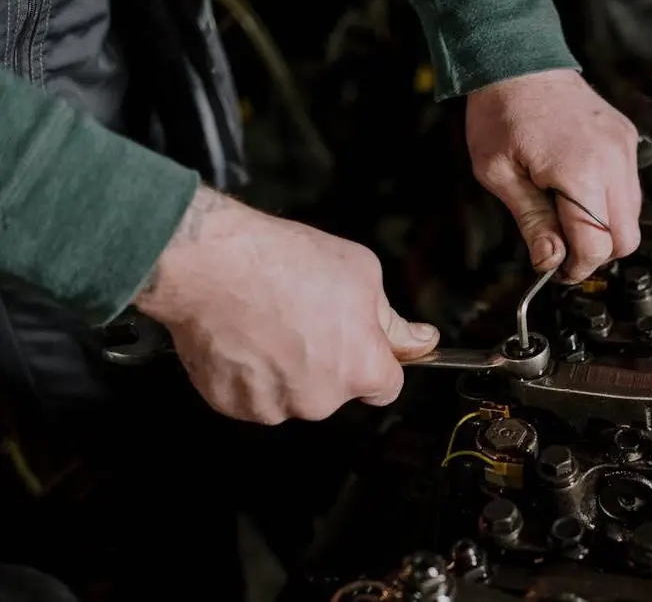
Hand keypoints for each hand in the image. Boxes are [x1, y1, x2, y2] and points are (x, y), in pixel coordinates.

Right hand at [133, 186, 438, 424]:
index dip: (375, 361)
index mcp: (361, 369)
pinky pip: (251, 395)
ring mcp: (273, 406)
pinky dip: (248, 373)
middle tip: (304, 316)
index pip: (386, 386)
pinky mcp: (232, 405)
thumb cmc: (283, 263)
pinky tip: (244, 336)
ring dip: (285, 368)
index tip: (360, 343)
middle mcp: (320, 399)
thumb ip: (393, 321)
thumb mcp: (361, 273)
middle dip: (326, 361)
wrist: (211, 264)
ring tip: (269, 322)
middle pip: (335, 390)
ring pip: (291, 393)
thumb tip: (422, 341)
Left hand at [466, 69, 641, 281]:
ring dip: (604, 228)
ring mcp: (624, 149)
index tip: (558, 270)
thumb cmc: (502, 111)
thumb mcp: (498, 175)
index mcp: (580, 173)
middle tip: (563, 248)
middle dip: (596, 253)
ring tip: (565, 215)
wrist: (518, 60)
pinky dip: (609, 202)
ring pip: (632, 216)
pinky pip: (629, 188)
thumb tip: (550, 261)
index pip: (597, 246)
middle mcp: (612, 162)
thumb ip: (530, 222)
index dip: (577, 268)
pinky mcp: (626, 139)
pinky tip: (577, 191)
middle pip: (626, 239)